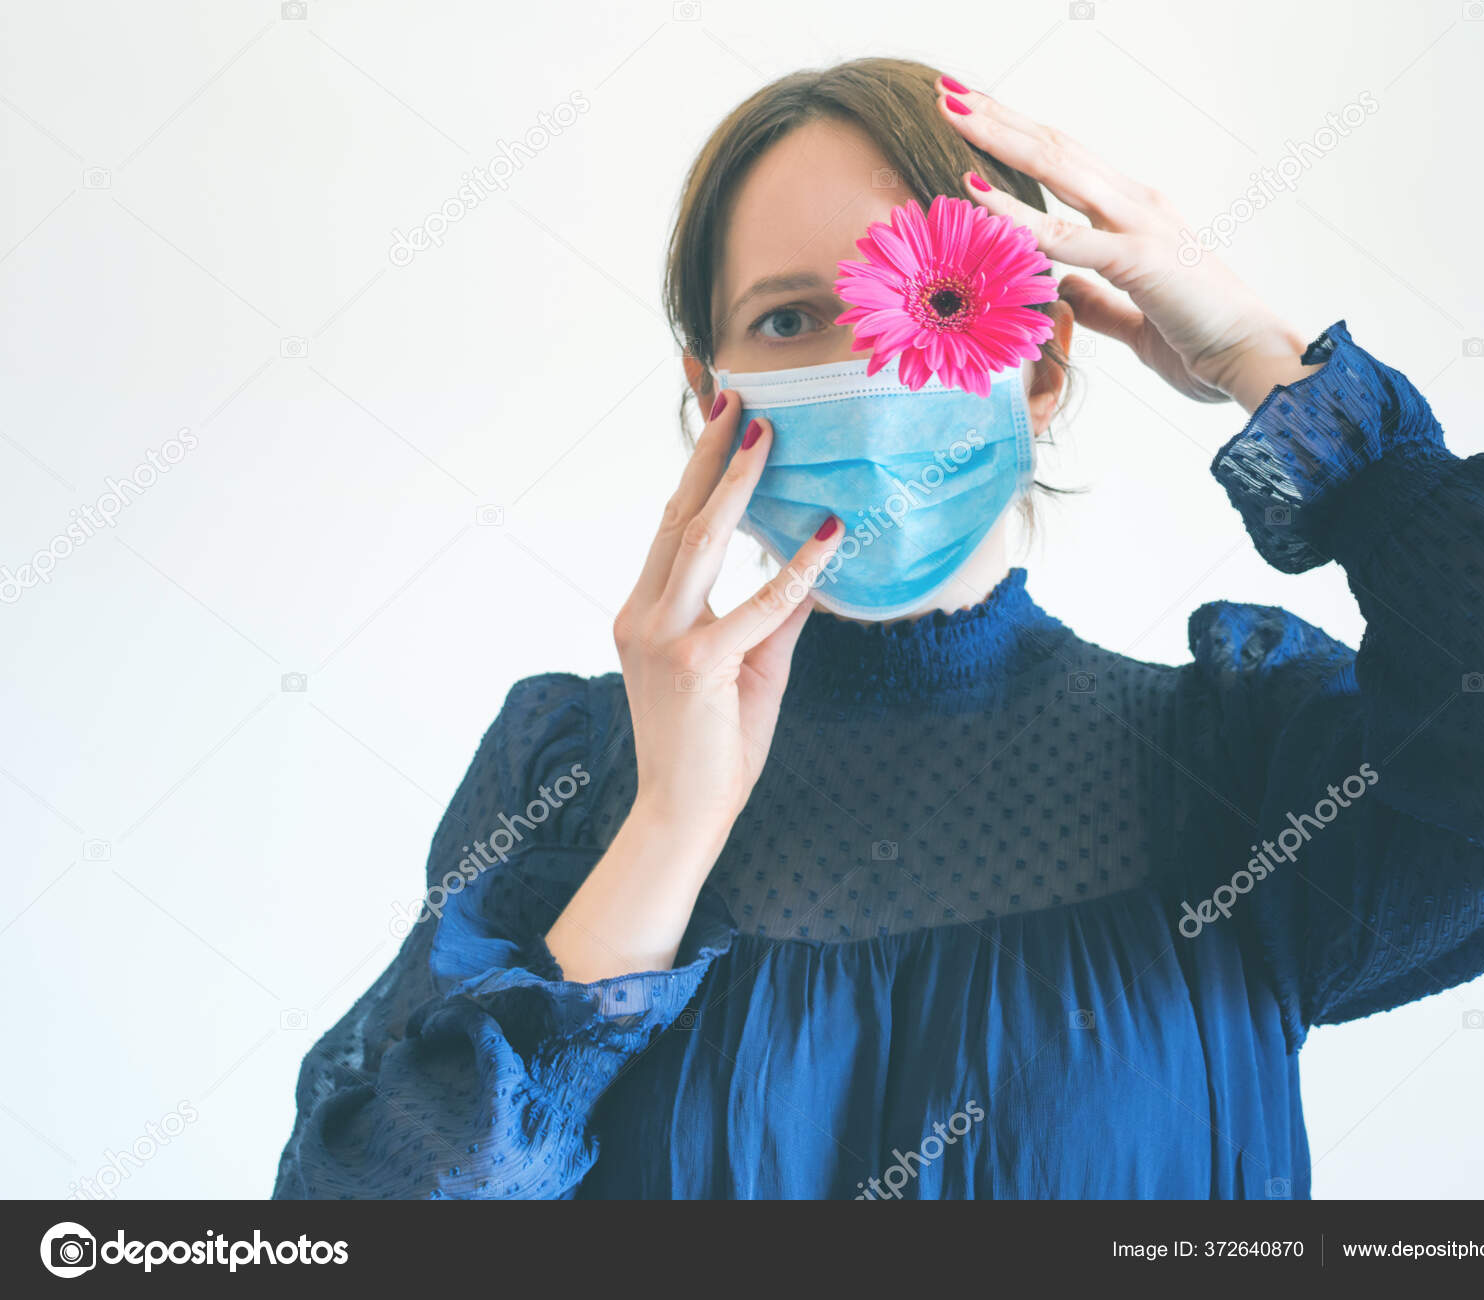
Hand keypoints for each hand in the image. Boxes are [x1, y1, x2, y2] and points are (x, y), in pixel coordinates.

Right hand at [613, 390, 841, 850]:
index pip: (673, 527)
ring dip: (736, 482)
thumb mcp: (749, 669)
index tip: (719, 419)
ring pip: (700, 540)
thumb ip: (773, 618)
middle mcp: (641, 614)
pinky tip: (828, 536)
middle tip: (739, 397)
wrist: (682, 814)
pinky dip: (794, 570)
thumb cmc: (713, 746)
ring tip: (764, 432)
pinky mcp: (694, 663)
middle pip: (679, 516)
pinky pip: (755, 605)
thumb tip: (809, 573)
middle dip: (711, 453)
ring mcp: (660, 636)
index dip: (697, 471)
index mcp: (644, 612)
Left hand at [938, 79, 1317, 409]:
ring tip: (954, 111)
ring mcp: (1140, 226)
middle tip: (949, 93)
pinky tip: (977, 193)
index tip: (973, 120)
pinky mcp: (1140, 260)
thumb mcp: (1135, 321)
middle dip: (1000, 119)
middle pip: (1057, 149)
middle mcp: (1138, 207)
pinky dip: (1018, 214)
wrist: (1256, 362)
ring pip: (1059, 169)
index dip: (1018, 139)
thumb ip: (1099, 302)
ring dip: (1001, 138)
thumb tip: (1063, 290)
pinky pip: (1066, 237)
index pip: (1067, 165)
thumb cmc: (1206, 342)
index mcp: (1136, 217)